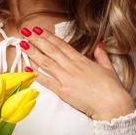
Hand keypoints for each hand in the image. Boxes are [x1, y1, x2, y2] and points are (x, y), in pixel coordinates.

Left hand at [19, 26, 135, 120]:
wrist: (112, 104)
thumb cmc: (112, 88)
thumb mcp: (109, 68)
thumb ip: (102, 56)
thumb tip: (100, 47)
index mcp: (82, 60)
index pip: (61, 45)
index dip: (49, 36)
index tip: (38, 30)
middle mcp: (72, 67)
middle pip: (51, 50)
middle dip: (37, 40)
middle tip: (25, 32)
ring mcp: (66, 78)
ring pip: (46, 63)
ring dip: (33, 53)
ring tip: (22, 45)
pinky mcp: (63, 91)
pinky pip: (47, 81)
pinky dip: (36, 74)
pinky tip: (27, 68)